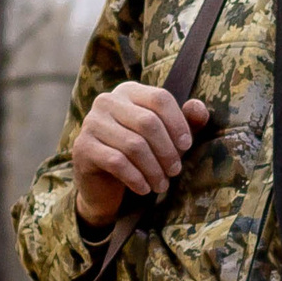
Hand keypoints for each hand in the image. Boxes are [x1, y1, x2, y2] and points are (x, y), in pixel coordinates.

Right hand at [72, 84, 209, 229]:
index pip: (160, 98)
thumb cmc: (140, 154)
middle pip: (148, 122)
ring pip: (133, 145)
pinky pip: (116, 162)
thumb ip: (187, 121)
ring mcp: (91, 123)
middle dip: (167, 151)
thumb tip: (198, 108)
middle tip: (175, 171)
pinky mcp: (82, 147)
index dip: (178, 123)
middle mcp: (107, 101)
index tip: (187, 146)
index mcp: (129, 91)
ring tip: (162, 185)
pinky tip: (145, 188)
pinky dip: (136, 178)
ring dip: (153, 169)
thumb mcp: (167, 137)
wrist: (103, 184)